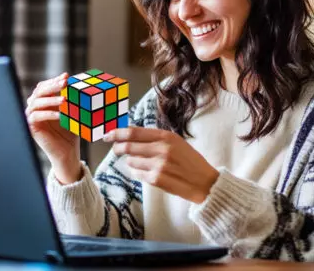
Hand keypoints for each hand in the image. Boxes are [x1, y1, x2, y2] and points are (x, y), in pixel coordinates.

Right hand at [25, 72, 81, 183]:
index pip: (45, 86)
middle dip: (52, 85)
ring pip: (35, 102)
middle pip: (39, 91)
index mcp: (44, 101)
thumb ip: (72, 98)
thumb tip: (77, 82)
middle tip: (64, 82)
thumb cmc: (71, 131)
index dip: (54, 80)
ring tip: (64, 99)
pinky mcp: (31, 128)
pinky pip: (35, 117)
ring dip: (50, 99)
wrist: (68, 151)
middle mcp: (35, 107)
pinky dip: (47, 114)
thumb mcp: (73, 112)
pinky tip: (59, 114)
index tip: (66, 76)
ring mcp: (32, 117)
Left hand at [104, 127, 218, 203]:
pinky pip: (137, 174)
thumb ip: (155, 138)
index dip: (117, 133)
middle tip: (115, 149)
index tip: (108, 134)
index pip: (134, 132)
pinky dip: (137, 172)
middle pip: (128, 146)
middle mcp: (161, 149)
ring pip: (130, 161)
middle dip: (117, 148)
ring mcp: (159, 165)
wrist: (205, 182)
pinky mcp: (157, 180)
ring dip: (130, 162)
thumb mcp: (176, 142)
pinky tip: (147, 172)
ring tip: (142, 163)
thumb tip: (130, 135)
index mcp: (166, 136)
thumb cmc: (189, 160)